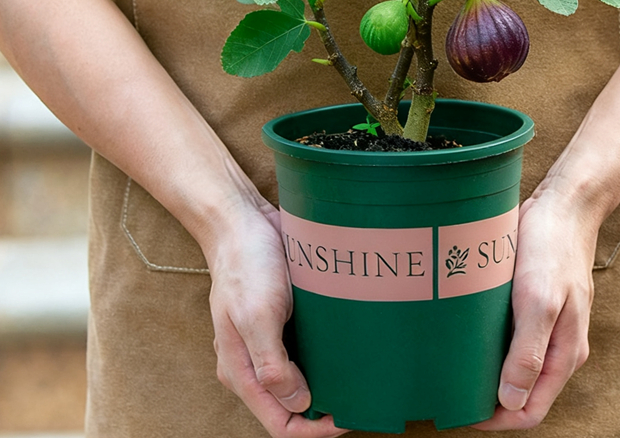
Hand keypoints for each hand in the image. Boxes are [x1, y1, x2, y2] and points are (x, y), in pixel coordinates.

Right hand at [206, 201, 348, 437]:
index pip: (279, 423)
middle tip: (360, 398)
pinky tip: (349, 348)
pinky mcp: (284, 320)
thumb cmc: (246, 265)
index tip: (345, 417)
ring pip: (302, 379)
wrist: (243, 221)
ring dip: (328, 383)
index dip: (313, 430)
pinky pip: (306, 350)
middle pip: (292, 406)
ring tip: (360, 378)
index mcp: (242, 371)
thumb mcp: (256, 315)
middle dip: (324, 411)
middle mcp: (254, 362)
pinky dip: (326, 356)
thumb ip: (272, 364)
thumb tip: (299, 403)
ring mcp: (269, 341)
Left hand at [474, 189, 596, 430]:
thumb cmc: (552, 249)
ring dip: (488, 372)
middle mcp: (558, 346)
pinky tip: (467, 336)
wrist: (564, 205)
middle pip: (522, 392)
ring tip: (453, 367)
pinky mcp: (534, 304)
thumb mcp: (539, 300)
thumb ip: (529, 352)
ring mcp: (547, 325)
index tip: (461, 412)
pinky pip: (512, 338)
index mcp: (565, 353)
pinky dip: (491, 345)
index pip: (531, 410)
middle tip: (449, 390)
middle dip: (489, 400)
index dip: (497, 419)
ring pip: (515, 365)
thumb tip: (511, 401)